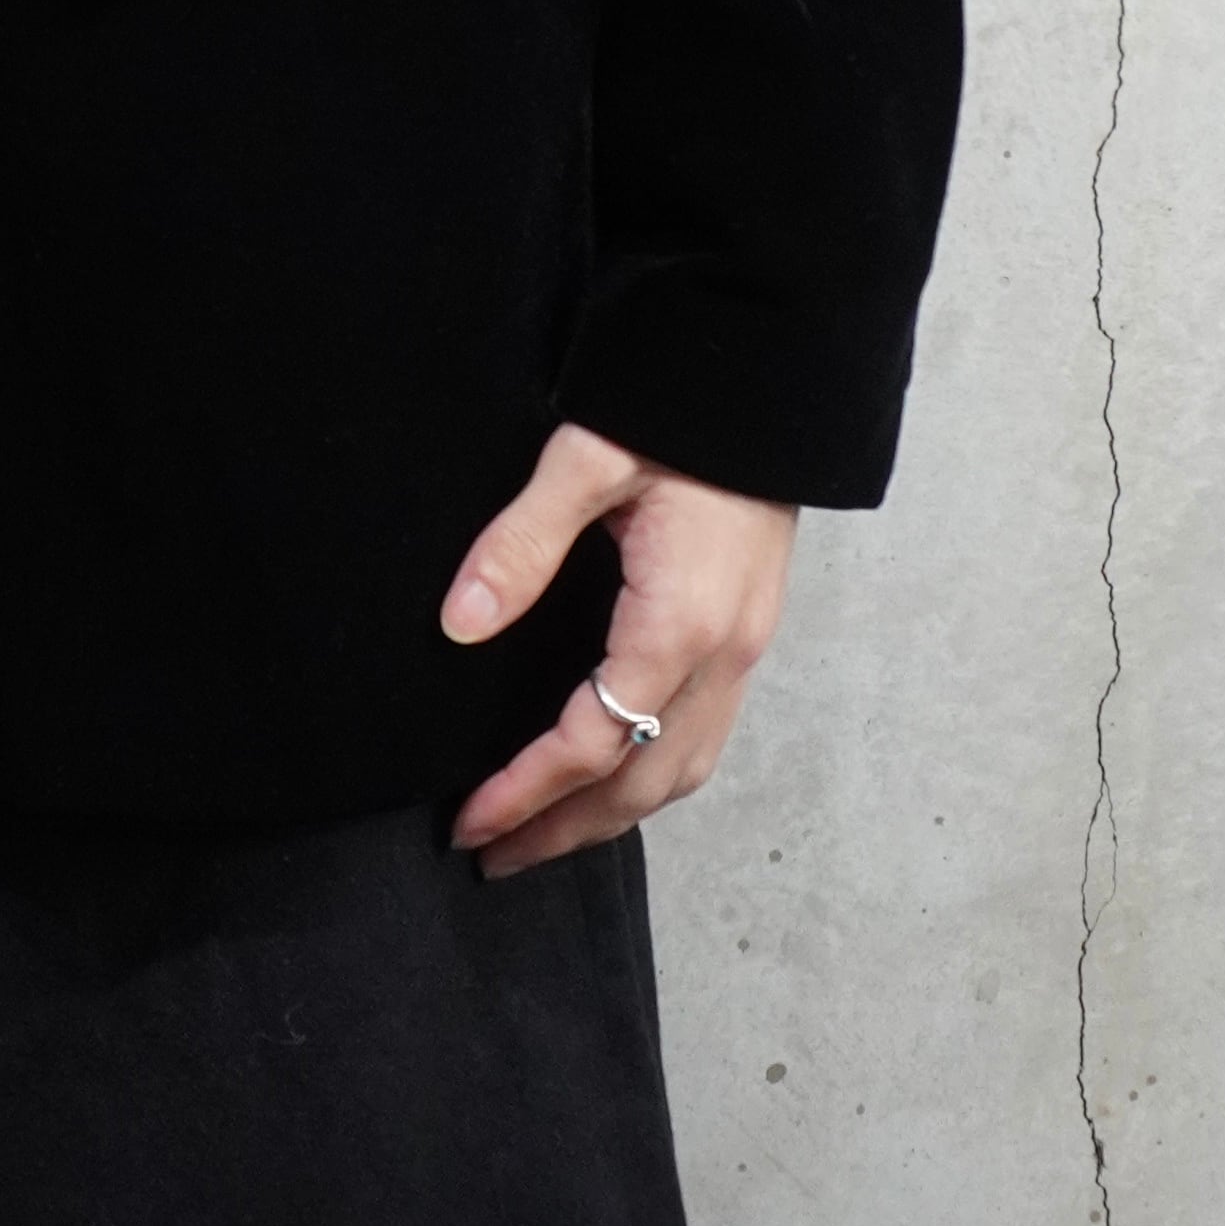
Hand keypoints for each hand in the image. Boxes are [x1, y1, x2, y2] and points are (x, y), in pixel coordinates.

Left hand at [439, 421, 795, 876]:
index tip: (468, 821)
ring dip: (611, 815)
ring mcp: (747, 648)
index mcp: (679, 623)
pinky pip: (703, 736)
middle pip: (642, 783)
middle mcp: (724, 654)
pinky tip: (609, 773)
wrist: (764, 370)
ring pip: (682, 770)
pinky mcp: (750, 630)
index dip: (527, 792)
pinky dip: (651, 776)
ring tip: (541, 834)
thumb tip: (460, 622)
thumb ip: (521, 542)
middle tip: (491, 855)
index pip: (594, 742)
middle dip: (565, 829)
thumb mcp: (586, 459)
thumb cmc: (675, 409)